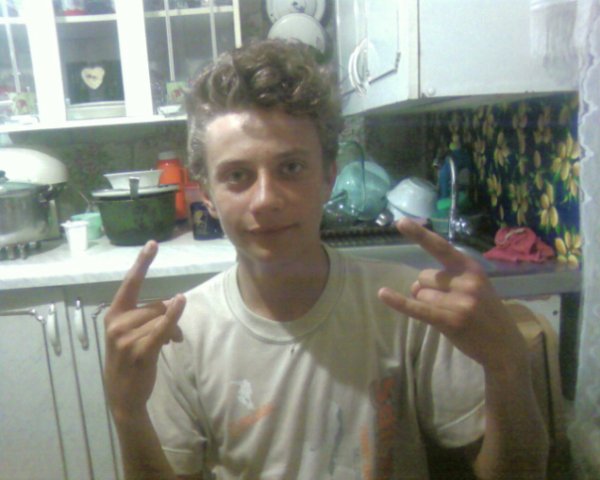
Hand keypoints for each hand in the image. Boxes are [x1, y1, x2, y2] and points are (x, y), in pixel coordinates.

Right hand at [104, 240, 185, 420]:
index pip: (130, 283)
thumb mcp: (133, 334)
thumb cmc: (130, 361)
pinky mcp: (140, 351)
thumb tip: (175, 304)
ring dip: (173, 328)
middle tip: (172, 335)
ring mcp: (126, 338)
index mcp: (114, 314)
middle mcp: (117, 323)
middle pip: (156, 305)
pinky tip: (181, 302)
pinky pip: (162, 327)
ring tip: (171, 342)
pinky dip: (173, 315)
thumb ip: (150, 317)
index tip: (153, 244)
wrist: (123, 396)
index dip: (142, 263)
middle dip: (169, 317)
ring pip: (162, 318)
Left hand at [378, 218, 526, 368]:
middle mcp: (466, 281)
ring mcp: (459, 302)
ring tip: (451, 315)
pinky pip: (418, 308)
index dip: (420, 234)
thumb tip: (414, 287)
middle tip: (450, 304)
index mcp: (471, 268)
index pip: (441, 246)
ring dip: (428, 305)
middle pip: (423, 277)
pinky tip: (382, 294)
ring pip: (420, 294)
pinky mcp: (451, 321)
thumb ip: (445, 280)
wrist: (505, 347)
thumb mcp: (474, 288)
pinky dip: (399, 302)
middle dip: (428, 289)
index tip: (400, 222)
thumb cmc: (486, 313)